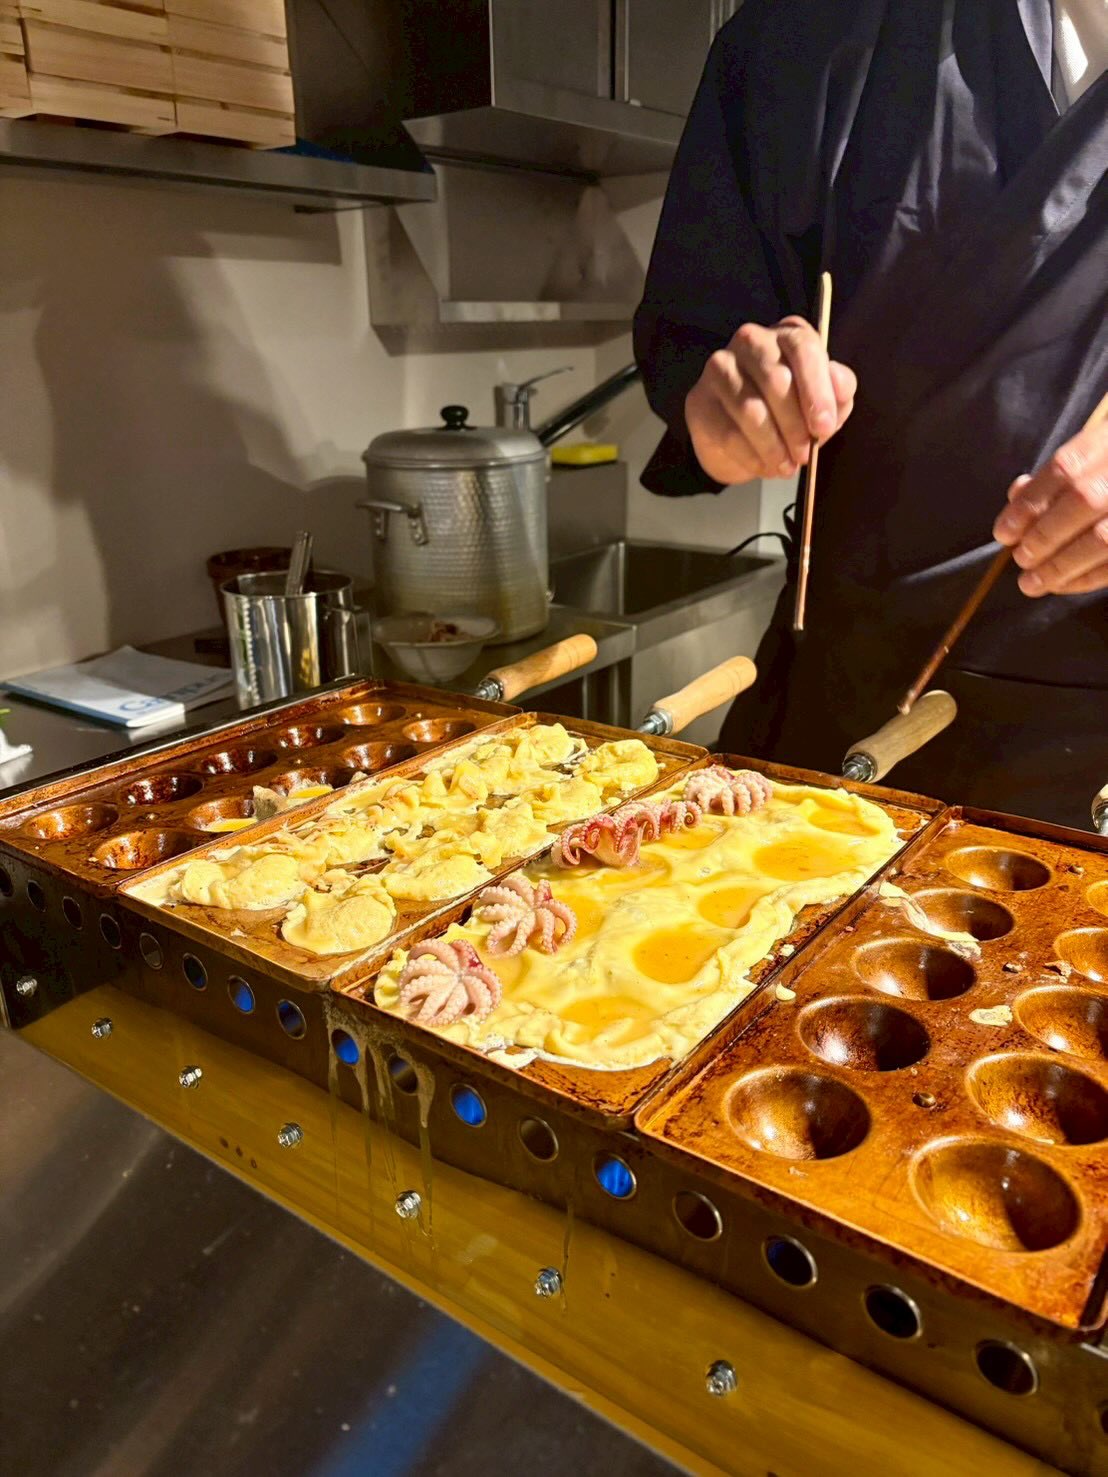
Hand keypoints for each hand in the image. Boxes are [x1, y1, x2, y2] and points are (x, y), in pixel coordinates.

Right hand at [684, 317, 856, 484]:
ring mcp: (720, 368)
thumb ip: (838, 390)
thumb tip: (840, 384)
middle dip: (795, 426)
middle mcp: (751, 341)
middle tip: (805, 454)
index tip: (824, 427)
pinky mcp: (699, 400)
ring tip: (786, 465)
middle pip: (776, 380)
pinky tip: (764, 466)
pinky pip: (728, 434)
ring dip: (774, 446)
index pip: (803, 349)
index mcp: (787, 334)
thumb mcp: (823, 402)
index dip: (816, 391)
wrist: (743, 438)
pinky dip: (752, 457)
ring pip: (751, 410)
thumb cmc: (789, 412)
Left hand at [993, 419, 1107, 595]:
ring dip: (1061, 565)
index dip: (1029, 504)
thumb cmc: (1106, 472)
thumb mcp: (1090, 455)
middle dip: (1044, 536)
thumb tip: (1017, 495)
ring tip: (1032, 582)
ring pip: (1102, 538)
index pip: (1065, 468)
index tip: (1004, 533)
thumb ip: (1055, 475)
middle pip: (1083, 501)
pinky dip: (1087, 578)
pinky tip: (1063, 585)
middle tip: (1020, 559)